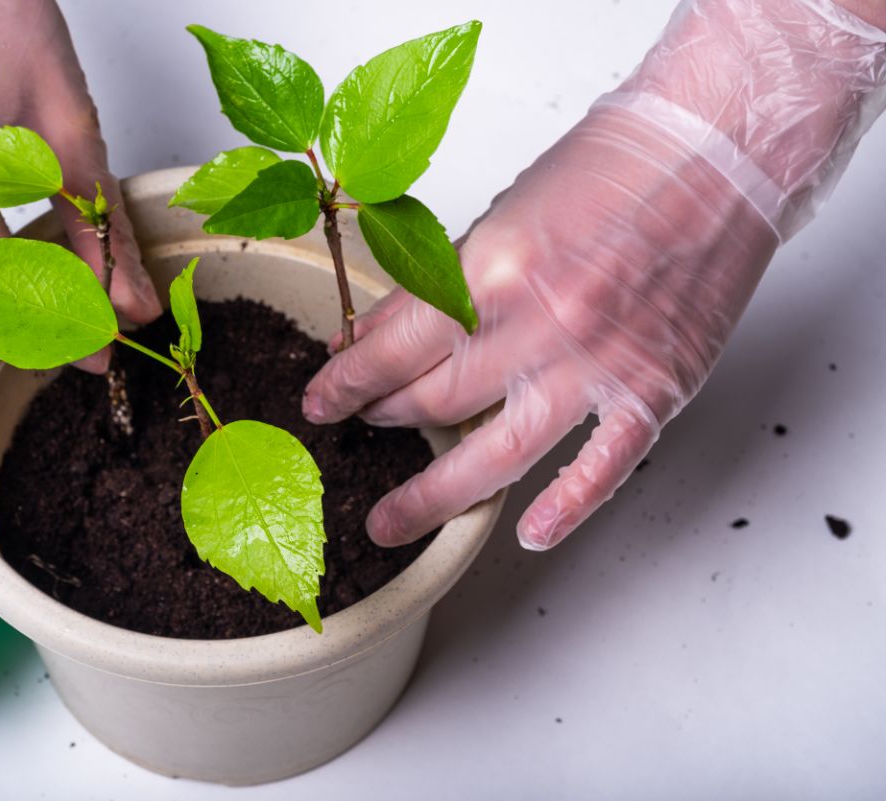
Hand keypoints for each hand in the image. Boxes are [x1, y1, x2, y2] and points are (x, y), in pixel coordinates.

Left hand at [303, 0, 885, 550]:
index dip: (347, 381)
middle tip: (363, 428)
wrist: (716, 151)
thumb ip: (446, 284)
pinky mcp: (654, 391)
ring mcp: (599, 367)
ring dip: (433, 496)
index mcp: (494, 270)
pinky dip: (565, 509)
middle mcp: (541, 325)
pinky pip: (601, 470)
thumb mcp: (503, 213)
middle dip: (383, 419)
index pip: (393, 349)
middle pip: (434, 402)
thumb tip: (385, 335)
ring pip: (495, 456)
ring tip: (390, 522)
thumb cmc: (612, 170)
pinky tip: (527, 533)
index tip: (323, 400)